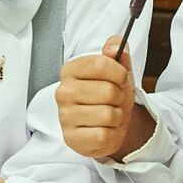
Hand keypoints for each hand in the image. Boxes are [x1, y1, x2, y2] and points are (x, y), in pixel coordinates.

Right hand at [57, 39, 151, 159]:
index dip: (119, 73)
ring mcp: (65, 115)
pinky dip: (110, 134)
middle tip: (113, 101)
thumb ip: (118, 52)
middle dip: (119, 98)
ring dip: (116, 117)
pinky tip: (103, 129)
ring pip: (107, 114)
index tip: (119, 79)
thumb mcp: (118, 71)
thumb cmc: (110, 97)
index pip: (101, 64)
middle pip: (108, 91)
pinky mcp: (71, 137)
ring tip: (109, 116)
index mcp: (71, 70)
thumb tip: (115, 45)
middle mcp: (63, 91)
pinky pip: (103, 134)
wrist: (109, 125)